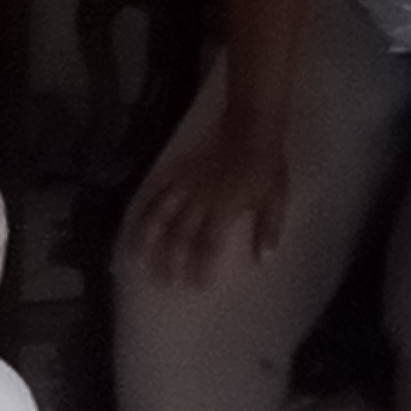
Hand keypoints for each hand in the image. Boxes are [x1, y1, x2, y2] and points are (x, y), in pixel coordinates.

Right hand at [127, 109, 290, 286]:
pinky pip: (158, 187)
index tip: (197, 286)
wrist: (252, 124)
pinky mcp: (180, 169)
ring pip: (160, 213)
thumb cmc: (267, 164)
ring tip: (135, 258)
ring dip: (146, 237)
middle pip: (179, 235)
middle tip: (164, 282)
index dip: (202, 267)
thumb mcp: (275, 198)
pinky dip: (146, 204)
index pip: (209, 245)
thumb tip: (263, 260)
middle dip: (170, 261)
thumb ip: (268, 229)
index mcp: (225, 208)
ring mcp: (186, 183)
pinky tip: (136, 218)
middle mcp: (200, 199)